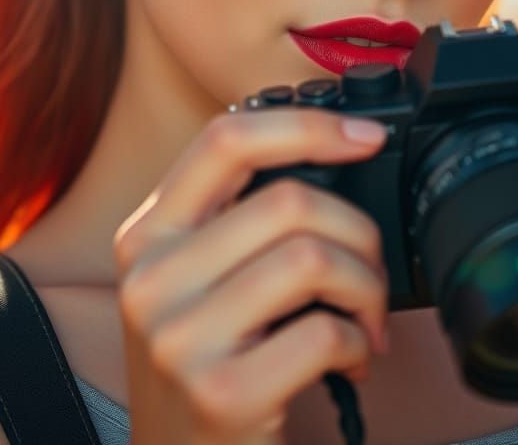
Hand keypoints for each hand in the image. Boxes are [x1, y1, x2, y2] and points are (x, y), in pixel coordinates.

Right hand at [112, 108, 390, 444]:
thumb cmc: (205, 364)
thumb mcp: (194, 279)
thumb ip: (235, 218)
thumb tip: (329, 153)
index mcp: (148, 232)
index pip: (226, 139)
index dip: (306, 125)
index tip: (366, 137)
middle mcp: (152, 276)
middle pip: (288, 199)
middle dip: (358, 231)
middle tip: (369, 268)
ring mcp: (180, 336)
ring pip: (312, 258)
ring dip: (365, 287)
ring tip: (364, 317)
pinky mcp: (220, 392)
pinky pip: (324, 331)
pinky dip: (359, 343)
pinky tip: (349, 360)